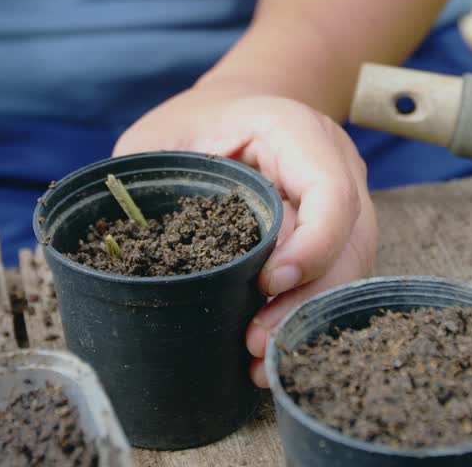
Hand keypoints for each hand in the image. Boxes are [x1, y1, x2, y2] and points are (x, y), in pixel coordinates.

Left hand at [114, 81, 376, 386]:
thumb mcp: (159, 138)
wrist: (232, 110)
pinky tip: (268, 350)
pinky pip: (333, 278)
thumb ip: (145, 181)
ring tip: (258, 361)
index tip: (269, 282)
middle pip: (348, 242)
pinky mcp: (335, 236)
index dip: (311, 243)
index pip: (329, 191)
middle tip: (255, 342)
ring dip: (306, 317)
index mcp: (294, 131)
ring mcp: (342, 203)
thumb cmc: (193, 123)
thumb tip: (122, 240)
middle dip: (305, 299)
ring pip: (347, 268)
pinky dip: (303, 315)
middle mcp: (333, 165)